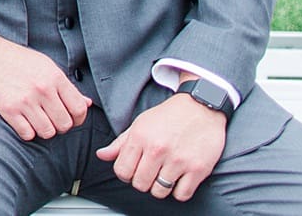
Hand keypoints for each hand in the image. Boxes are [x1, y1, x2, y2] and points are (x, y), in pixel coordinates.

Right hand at [0, 28, 91, 140]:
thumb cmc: (18, 60)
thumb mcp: (46, 66)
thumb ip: (67, 86)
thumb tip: (87, 104)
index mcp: (55, 77)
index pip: (79, 109)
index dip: (78, 119)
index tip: (70, 117)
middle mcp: (42, 89)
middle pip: (65, 124)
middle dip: (59, 125)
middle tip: (50, 118)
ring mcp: (25, 100)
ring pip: (48, 132)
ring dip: (43, 129)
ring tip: (36, 119)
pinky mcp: (9, 109)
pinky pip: (28, 134)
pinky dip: (27, 132)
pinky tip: (23, 120)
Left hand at [95, 91, 226, 201]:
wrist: (200, 107)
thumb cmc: (168, 116)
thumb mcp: (140, 124)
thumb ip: (120, 143)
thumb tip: (101, 155)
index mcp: (140, 137)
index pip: (122, 171)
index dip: (125, 174)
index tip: (133, 170)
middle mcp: (157, 149)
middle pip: (140, 184)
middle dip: (142, 181)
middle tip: (150, 173)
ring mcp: (178, 160)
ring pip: (159, 192)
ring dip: (160, 187)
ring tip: (164, 175)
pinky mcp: (197, 169)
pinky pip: (181, 195)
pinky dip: (179, 191)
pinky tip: (179, 179)